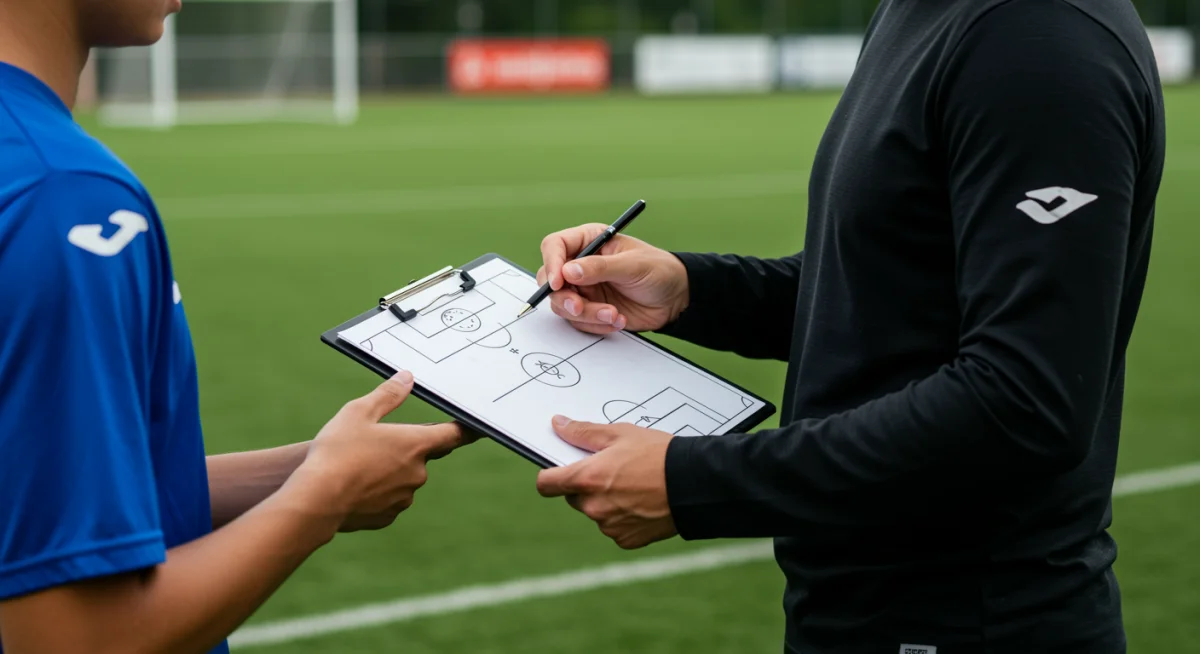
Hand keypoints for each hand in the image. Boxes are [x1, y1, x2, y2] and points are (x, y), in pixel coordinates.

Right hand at [298, 371, 473, 531]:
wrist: (316, 500)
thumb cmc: (337, 451)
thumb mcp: (358, 412)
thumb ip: (387, 395)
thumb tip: (407, 378)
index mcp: (416, 444)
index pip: (453, 435)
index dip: (466, 430)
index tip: (477, 428)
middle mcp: (417, 473)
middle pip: (421, 456)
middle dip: (404, 449)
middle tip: (375, 444)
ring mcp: (404, 497)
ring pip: (403, 479)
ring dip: (389, 471)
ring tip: (357, 466)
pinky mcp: (388, 516)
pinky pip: (388, 500)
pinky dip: (376, 493)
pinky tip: (353, 487)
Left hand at [536, 416, 676, 548]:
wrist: (694, 485)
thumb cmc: (659, 455)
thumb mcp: (620, 434)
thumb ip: (583, 432)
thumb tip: (558, 425)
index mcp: (587, 479)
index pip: (546, 484)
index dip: (550, 476)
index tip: (559, 471)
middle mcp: (593, 507)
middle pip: (574, 497)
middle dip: (586, 486)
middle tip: (613, 472)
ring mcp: (609, 526)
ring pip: (596, 512)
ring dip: (606, 502)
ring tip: (634, 486)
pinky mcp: (626, 540)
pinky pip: (615, 528)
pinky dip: (623, 518)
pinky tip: (642, 503)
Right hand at [537, 224, 688, 333]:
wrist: (675, 299)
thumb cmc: (659, 270)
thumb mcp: (632, 265)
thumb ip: (600, 268)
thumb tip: (568, 272)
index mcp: (589, 241)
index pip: (555, 246)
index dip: (552, 263)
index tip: (559, 282)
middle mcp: (581, 264)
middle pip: (550, 279)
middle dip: (564, 297)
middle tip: (580, 307)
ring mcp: (584, 289)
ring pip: (563, 304)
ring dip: (586, 315)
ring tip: (613, 315)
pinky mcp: (590, 309)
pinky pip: (578, 322)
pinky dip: (596, 325)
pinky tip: (618, 320)